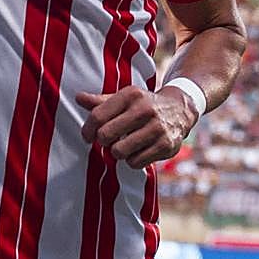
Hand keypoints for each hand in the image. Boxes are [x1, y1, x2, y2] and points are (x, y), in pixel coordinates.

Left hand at [76, 85, 198, 169]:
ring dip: (118, 152)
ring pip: (119, 152)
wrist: (180, 110)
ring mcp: (157, 128)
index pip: (98, 116)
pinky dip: (132, 160)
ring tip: (123, 145)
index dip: (87, 130)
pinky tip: (137, 151)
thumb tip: (78, 98)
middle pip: (106, 135)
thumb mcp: (124, 98)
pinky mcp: (166, 145)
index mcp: (131, 95)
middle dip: (103, 141)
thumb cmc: (143, 105)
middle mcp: (144, 110)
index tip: (87, 136)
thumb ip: (100, 101)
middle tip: (107, 140)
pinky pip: (135, 162)